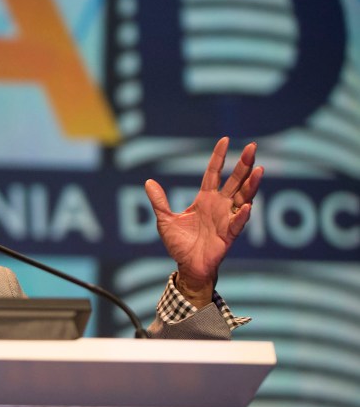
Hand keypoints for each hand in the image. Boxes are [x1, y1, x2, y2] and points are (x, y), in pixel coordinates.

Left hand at [144, 137, 263, 307]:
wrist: (187, 267)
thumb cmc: (179, 244)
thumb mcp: (165, 220)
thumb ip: (159, 202)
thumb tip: (148, 182)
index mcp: (205, 199)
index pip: (213, 173)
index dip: (219, 157)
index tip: (225, 140)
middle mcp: (219, 206)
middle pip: (234, 181)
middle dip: (243, 165)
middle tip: (252, 147)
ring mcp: (226, 219)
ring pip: (242, 198)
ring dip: (250, 185)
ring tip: (258, 170)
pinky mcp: (228, 235)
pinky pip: (237, 223)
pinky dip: (242, 215)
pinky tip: (246, 206)